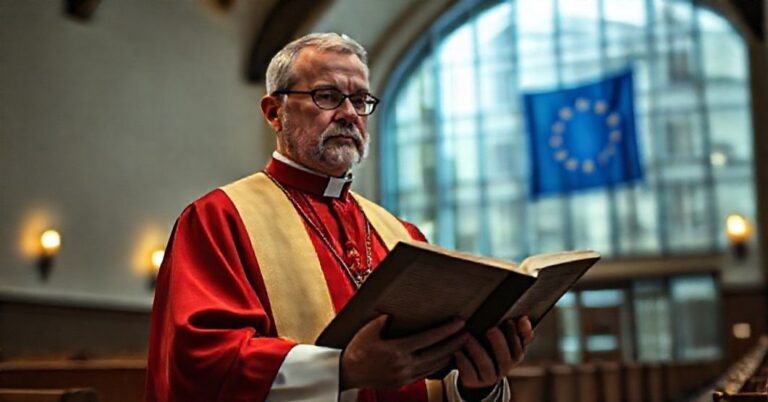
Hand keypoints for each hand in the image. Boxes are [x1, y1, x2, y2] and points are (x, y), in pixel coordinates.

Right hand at [340, 315, 468, 389]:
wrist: (348, 373)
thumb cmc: (357, 350)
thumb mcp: (368, 330)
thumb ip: (382, 321)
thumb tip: (393, 314)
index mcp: (397, 351)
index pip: (428, 339)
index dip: (446, 330)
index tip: (459, 323)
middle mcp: (403, 365)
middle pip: (437, 353)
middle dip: (454, 342)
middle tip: (467, 333)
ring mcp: (404, 376)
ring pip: (434, 366)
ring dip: (449, 355)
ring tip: (460, 344)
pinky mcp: (403, 382)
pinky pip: (426, 374)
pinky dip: (438, 365)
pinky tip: (443, 358)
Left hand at [455, 316, 534, 391]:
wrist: (476, 373)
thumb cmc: (492, 349)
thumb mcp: (505, 340)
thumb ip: (516, 330)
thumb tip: (524, 319)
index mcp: (514, 357)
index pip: (519, 349)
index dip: (516, 336)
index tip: (509, 321)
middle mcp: (503, 369)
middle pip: (505, 359)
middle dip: (499, 344)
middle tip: (491, 330)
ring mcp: (488, 377)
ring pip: (486, 366)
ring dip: (477, 351)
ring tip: (468, 337)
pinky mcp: (473, 382)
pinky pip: (469, 375)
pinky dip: (464, 363)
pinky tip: (458, 352)